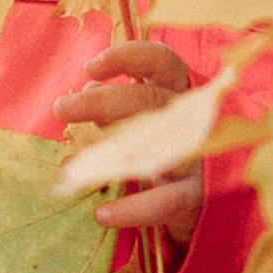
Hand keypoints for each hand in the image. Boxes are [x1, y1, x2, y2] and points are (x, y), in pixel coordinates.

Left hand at [53, 39, 202, 254]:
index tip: (90, 67)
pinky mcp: (198, 198)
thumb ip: (118, 103)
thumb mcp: (147, 122)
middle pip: (151, 100)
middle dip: (102, 102)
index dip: (127, 58)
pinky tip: (102, 214)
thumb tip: (87, 88)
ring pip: (157, 147)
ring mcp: (200, 158)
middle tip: (61, 109)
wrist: (211, 206)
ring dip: (110, 154)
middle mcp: (195, 120)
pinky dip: (134, 208)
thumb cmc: (169, 153)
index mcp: (181, 94)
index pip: (161, 63)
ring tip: (69, 166)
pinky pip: (166, 201)